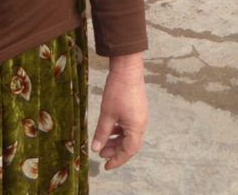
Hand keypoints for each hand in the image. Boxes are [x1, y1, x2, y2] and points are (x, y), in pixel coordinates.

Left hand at [91, 54, 147, 169]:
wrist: (127, 69)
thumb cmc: (118, 91)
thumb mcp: (107, 114)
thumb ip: (102, 133)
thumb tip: (95, 149)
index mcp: (136, 127)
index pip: (128, 151)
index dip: (117, 160)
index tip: (106, 166)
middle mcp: (141, 123)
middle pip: (131, 144)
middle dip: (116, 151)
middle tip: (102, 154)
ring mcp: (141, 116)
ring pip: (130, 135)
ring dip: (117, 141)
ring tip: (103, 143)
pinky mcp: (138, 109)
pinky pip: (130, 126)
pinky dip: (120, 131)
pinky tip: (109, 129)